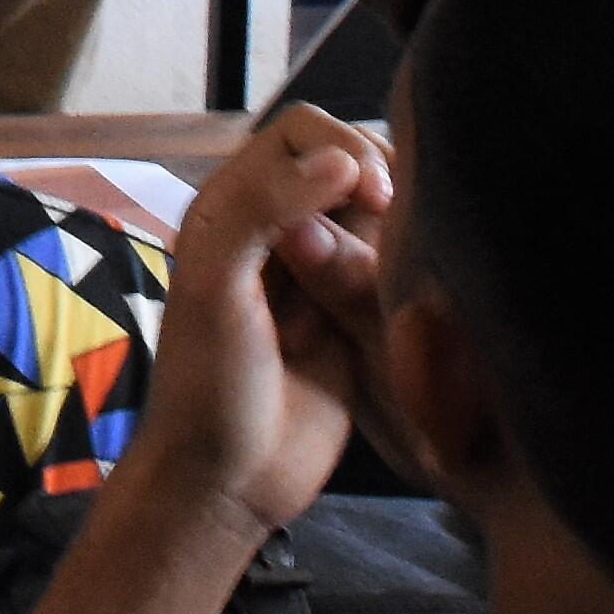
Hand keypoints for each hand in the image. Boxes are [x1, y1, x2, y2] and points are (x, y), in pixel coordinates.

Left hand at [127, 107, 393, 529]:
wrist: (229, 481)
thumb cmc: (206, 383)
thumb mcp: (215, 284)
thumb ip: (262, 207)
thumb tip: (342, 159)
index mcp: (233, 206)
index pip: (302, 131)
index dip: (340, 145)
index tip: (367, 190)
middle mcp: (281, 230)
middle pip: (351, 164)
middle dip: (380, 186)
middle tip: (392, 227)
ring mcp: (323, 276)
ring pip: (380, 218)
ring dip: (395, 234)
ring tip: (390, 277)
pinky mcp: (358, 320)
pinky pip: (395, 272)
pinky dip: (407, 275)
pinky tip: (404, 306)